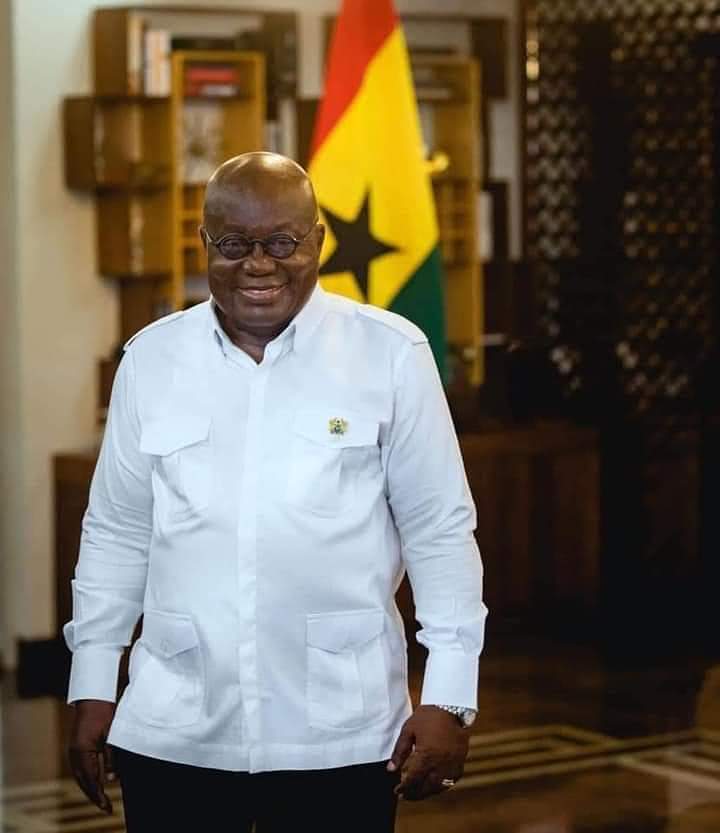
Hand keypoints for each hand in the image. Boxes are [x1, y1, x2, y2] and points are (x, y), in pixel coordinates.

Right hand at [68, 699, 116, 813]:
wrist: (93, 696)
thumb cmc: (104, 713)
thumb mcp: (111, 736)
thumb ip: (111, 758)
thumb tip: (111, 780)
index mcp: (82, 751)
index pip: (90, 780)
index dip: (98, 795)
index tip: (106, 807)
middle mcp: (75, 754)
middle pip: (83, 781)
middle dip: (94, 796)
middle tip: (105, 808)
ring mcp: (73, 751)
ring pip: (80, 776)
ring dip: (90, 788)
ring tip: (101, 800)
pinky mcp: (76, 748)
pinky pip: (80, 768)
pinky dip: (87, 778)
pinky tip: (95, 783)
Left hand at [387, 705, 468, 800]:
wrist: (449, 705)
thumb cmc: (427, 716)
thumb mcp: (408, 730)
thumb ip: (399, 751)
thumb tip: (390, 769)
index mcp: (426, 755)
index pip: (413, 780)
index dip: (404, 788)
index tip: (397, 791)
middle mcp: (440, 763)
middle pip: (427, 787)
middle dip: (415, 794)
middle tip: (406, 796)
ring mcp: (452, 763)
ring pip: (440, 786)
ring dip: (429, 792)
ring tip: (419, 792)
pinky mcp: (460, 760)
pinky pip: (452, 779)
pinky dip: (443, 785)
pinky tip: (436, 784)